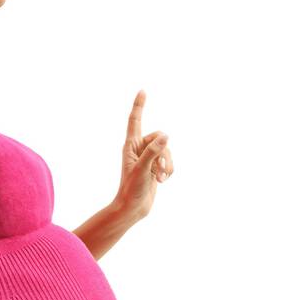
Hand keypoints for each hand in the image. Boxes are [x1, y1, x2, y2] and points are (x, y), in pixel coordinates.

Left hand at [115, 89, 173, 220]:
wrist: (133, 208)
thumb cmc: (132, 189)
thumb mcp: (143, 169)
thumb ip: (154, 151)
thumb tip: (166, 135)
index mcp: (130, 146)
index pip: (135, 120)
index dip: (139, 105)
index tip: (142, 91)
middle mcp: (139, 149)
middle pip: (159, 138)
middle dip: (164, 153)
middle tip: (157, 170)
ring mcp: (148, 158)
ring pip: (166, 150)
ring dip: (167, 164)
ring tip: (160, 178)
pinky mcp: (155, 167)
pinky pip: (169, 161)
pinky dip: (168, 170)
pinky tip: (162, 181)